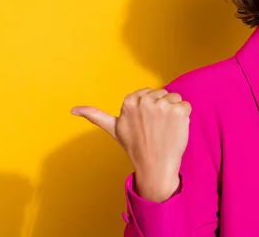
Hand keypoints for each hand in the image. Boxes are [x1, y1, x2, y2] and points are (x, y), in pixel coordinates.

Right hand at [71, 88, 190, 201]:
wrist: (154, 166)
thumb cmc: (135, 147)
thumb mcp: (113, 129)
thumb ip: (95, 116)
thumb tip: (72, 109)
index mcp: (129, 101)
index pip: (149, 93)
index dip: (150, 108)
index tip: (144, 124)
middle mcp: (144, 101)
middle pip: (163, 94)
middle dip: (162, 109)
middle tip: (155, 129)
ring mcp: (161, 106)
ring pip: (176, 98)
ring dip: (174, 113)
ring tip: (164, 130)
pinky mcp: (177, 111)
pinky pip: (186, 105)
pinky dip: (185, 117)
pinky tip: (175, 130)